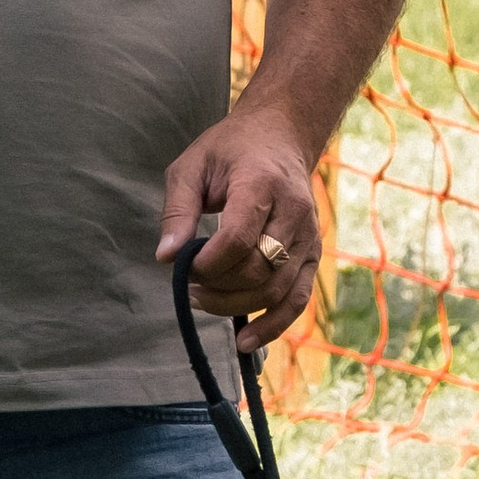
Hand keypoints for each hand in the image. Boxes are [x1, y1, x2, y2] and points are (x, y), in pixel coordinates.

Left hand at [156, 105, 319, 352]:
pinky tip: (246, 342)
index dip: (209, 263)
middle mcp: (294, 213)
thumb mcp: (191, 166)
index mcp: (263, 184)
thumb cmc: (230, 150)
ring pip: (276, 291)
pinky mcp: (312, 255)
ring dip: (236, 307)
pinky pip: (297, 300)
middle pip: (258, 270)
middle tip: (189, 286)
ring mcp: (308, 237)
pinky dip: (273, 326)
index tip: (185, 267)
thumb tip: (166, 258)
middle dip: (218, 288)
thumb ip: (177, 210)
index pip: (239, 238)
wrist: (280, 137)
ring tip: (203, 301)